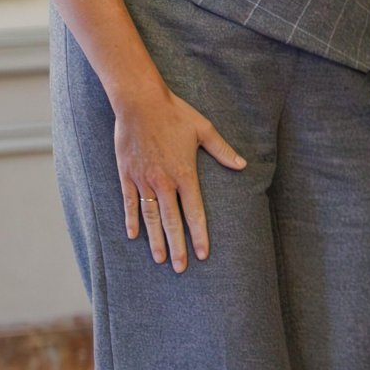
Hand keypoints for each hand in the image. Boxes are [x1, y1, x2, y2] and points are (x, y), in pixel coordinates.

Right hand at [114, 82, 245, 273]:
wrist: (140, 102)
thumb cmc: (175, 113)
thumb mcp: (204, 130)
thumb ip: (223, 151)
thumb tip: (243, 164)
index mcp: (184, 174)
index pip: (194, 212)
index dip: (198, 234)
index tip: (203, 253)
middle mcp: (163, 182)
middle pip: (171, 221)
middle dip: (177, 246)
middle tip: (180, 268)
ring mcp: (143, 179)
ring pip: (150, 216)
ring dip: (155, 239)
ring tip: (159, 259)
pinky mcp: (127, 174)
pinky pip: (129, 202)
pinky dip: (131, 219)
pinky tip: (133, 235)